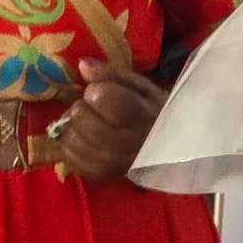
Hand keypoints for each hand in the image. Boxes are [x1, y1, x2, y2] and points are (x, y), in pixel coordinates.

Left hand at [58, 60, 166, 183]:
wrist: (170, 150)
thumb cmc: (153, 112)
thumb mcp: (140, 87)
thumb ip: (110, 74)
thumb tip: (82, 65)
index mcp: (140, 115)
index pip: (102, 98)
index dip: (95, 91)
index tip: (101, 92)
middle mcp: (126, 144)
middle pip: (82, 119)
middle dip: (81, 108)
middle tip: (91, 107)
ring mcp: (112, 163)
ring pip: (73, 140)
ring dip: (73, 127)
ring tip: (87, 123)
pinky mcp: (101, 176)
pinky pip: (71, 160)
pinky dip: (71, 146)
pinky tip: (84, 140)